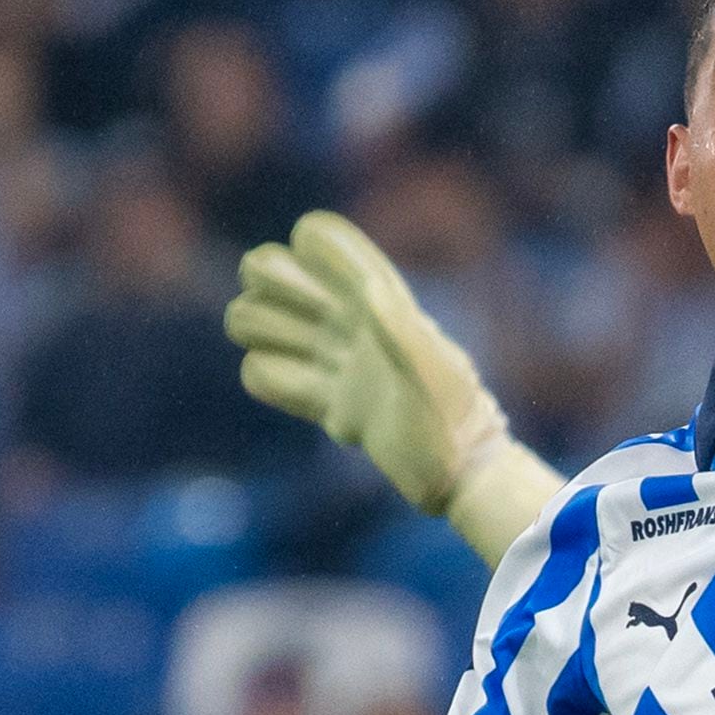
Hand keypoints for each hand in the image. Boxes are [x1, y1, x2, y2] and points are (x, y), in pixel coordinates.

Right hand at [227, 212, 508, 519]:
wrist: (458, 475)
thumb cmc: (453, 417)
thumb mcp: (433, 371)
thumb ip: (400, 330)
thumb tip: (367, 287)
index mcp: (381, 298)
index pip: (322, 239)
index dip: (313, 246)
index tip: (331, 279)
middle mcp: (352, 323)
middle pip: (272, 272)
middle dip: (269, 283)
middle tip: (310, 320)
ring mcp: (336, 363)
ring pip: (258, 320)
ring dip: (256, 326)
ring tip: (290, 351)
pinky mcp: (329, 406)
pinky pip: (266, 376)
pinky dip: (266, 377)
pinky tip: (296, 390)